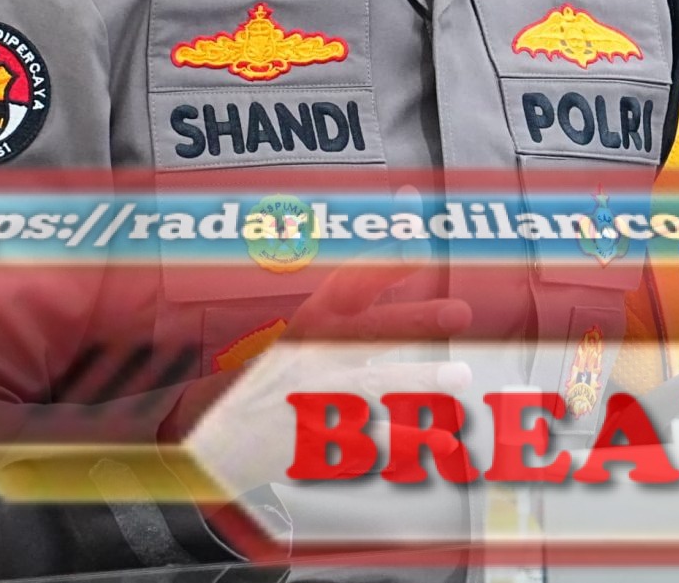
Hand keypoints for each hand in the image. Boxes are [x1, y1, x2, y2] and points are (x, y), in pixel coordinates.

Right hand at [184, 239, 472, 495]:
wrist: (218, 435)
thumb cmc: (278, 376)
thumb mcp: (309, 330)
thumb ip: (358, 298)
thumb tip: (406, 248)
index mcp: (309, 322)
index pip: (348, 280)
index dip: (383, 257)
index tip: (417, 235)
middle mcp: (311, 356)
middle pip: (366, 333)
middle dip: (413, 321)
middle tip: (459, 312)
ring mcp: (312, 399)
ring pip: (371, 388)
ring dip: (416, 382)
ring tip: (460, 377)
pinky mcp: (318, 441)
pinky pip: (369, 443)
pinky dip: (405, 443)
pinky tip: (444, 443)